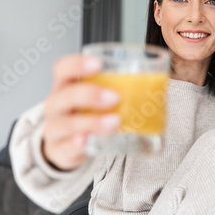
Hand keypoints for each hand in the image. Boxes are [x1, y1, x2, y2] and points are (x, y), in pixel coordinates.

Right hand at [42, 55, 120, 170]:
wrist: (65, 144)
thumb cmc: (84, 113)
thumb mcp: (93, 97)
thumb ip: (117, 89)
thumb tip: (159, 86)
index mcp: (65, 86)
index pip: (63, 68)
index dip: (78, 64)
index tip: (99, 64)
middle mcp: (56, 105)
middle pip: (66, 95)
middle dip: (90, 94)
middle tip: (115, 98)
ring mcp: (55, 128)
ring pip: (67, 123)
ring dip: (92, 121)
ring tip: (115, 122)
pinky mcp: (59, 150)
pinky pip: (66, 146)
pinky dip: (77, 144)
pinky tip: (86, 140)